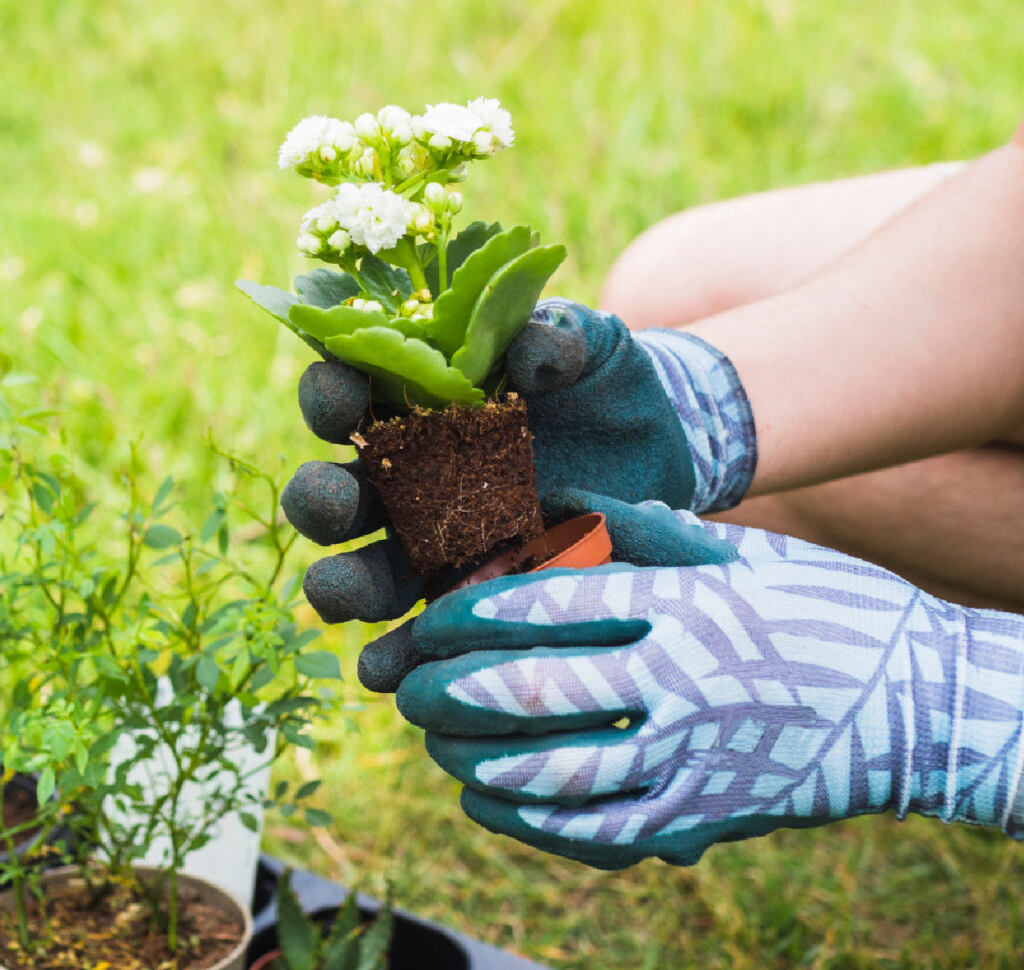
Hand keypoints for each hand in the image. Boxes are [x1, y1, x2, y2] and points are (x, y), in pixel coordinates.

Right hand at [282, 300, 750, 684]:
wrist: (657, 452)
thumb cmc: (605, 383)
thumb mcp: (590, 344)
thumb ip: (558, 335)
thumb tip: (531, 353)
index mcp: (419, 401)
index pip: (353, 392)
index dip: (334, 394)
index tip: (344, 399)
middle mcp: (409, 475)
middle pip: (339, 491)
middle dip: (321, 498)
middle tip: (334, 504)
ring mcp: (435, 543)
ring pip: (362, 569)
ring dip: (340, 585)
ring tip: (335, 597)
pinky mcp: (469, 595)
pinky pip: (419, 634)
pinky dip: (398, 656)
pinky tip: (387, 674)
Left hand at [395, 510, 1023, 868]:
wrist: (918, 705)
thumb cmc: (825, 609)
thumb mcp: (746, 553)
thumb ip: (651, 529)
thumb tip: (563, 499)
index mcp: (687, 607)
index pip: (553, 607)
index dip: (473, 612)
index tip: (426, 614)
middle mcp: (684, 685)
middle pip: (537, 691)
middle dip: (452, 690)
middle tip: (406, 687)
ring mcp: (696, 761)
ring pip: (557, 773)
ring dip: (477, 759)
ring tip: (434, 743)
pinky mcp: (707, 821)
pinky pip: (599, 833)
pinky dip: (530, 821)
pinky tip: (486, 800)